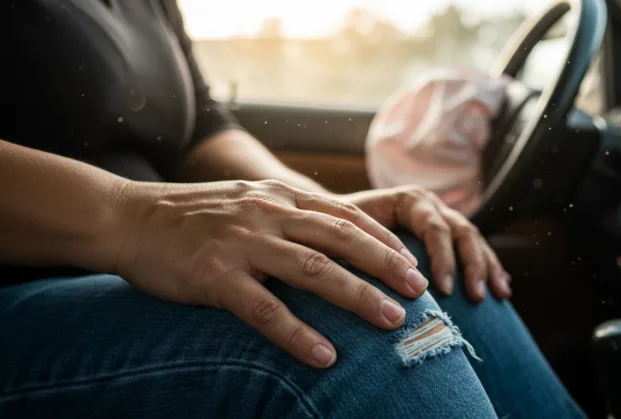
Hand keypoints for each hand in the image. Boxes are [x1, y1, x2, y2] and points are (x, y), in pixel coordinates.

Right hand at [114, 180, 427, 367]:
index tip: (413, 261)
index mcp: (280, 197)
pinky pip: (265, 310)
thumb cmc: (195, 214)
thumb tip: (333, 236)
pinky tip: (324, 356)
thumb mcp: (250, 200)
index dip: (384, 240)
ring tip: (391, 320)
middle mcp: (269, 215)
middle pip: (342, 240)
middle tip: (419, 290)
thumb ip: (289, 212)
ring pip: (314, 272)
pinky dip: (298, 334)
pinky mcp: (216, 276)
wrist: (130, 217)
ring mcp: (243, 245)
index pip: (346, 216)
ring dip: (358, 297)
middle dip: (386, 265)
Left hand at [340, 186, 511, 301]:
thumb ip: (367, 248)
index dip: (442, 258)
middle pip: (461, 231)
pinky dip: (488, 267)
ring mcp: (442, 218)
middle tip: (476, 297)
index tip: (442, 290)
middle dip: (472, 265)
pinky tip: (501, 290)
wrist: (335, 223)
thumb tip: (391, 279)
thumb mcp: (347, 235)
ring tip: (498, 295)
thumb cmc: (338, 232)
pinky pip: (474, 249)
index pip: (434, 227)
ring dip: (486, 267)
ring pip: (472, 239)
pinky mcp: (446, 236)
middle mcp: (430, 205)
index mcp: (410, 200)